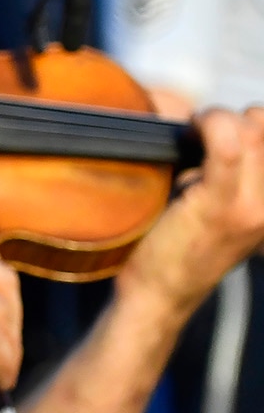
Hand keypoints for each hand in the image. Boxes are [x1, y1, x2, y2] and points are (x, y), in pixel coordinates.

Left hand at [120, 107, 263, 312]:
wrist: (159, 294)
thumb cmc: (173, 247)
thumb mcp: (214, 208)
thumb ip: (226, 173)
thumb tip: (212, 131)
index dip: (241, 122)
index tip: (209, 132)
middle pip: (262, 124)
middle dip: (225, 118)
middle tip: (193, 136)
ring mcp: (252, 205)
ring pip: (251, 127)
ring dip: (213, 120)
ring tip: (189, 139)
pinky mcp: (221, 206)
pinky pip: (226, 146)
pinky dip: (206, 126)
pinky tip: (186, 135)